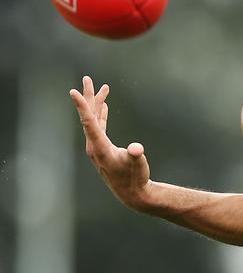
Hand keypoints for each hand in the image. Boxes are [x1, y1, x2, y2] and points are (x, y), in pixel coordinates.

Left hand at [70, 76, 151, 210]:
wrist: (133, 193)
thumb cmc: (136, 178)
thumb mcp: (138, 165)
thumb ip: (136, 156)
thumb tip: (136, 149)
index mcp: (100, 148)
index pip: (88, 122)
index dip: (82, 106)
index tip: (73, 91)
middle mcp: (95, 146)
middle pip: (88, 116)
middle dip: (88, 97)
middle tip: (87, 78)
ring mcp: (98, 146)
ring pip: (95, 120)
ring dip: (98, 103)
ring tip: (103, 87)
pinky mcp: (104, 148)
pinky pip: (100, 126)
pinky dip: (102, 113)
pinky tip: (105, 106)